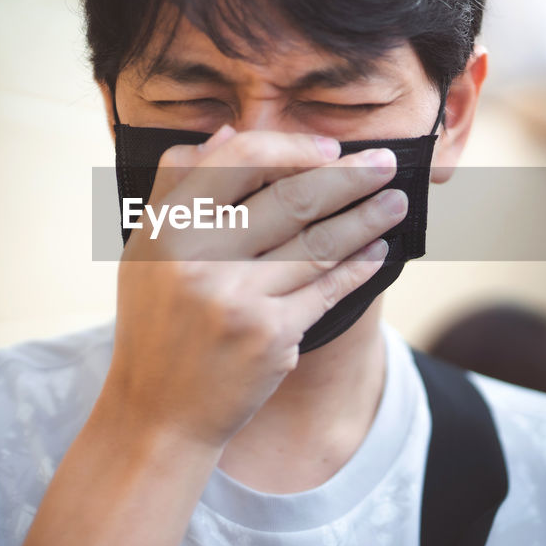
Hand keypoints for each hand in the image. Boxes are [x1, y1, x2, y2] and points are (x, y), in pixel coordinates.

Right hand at [103, 125, 406, 450]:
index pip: (239, 161)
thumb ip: (178, 185)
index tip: (331, 147)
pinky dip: (359, 267)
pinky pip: (326, 290)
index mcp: (169, 227)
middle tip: (388, 163)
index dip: (292, 148)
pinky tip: (380, 251)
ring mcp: (238, 298)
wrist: (159, 413)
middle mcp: (200, 258)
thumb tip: (227, 133)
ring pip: (318, 243)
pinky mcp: (270, 336)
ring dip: (368, 218)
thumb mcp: (148, 249)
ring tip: (397, 202)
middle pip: (291, 199)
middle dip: (350, 177)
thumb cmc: (158, 323)